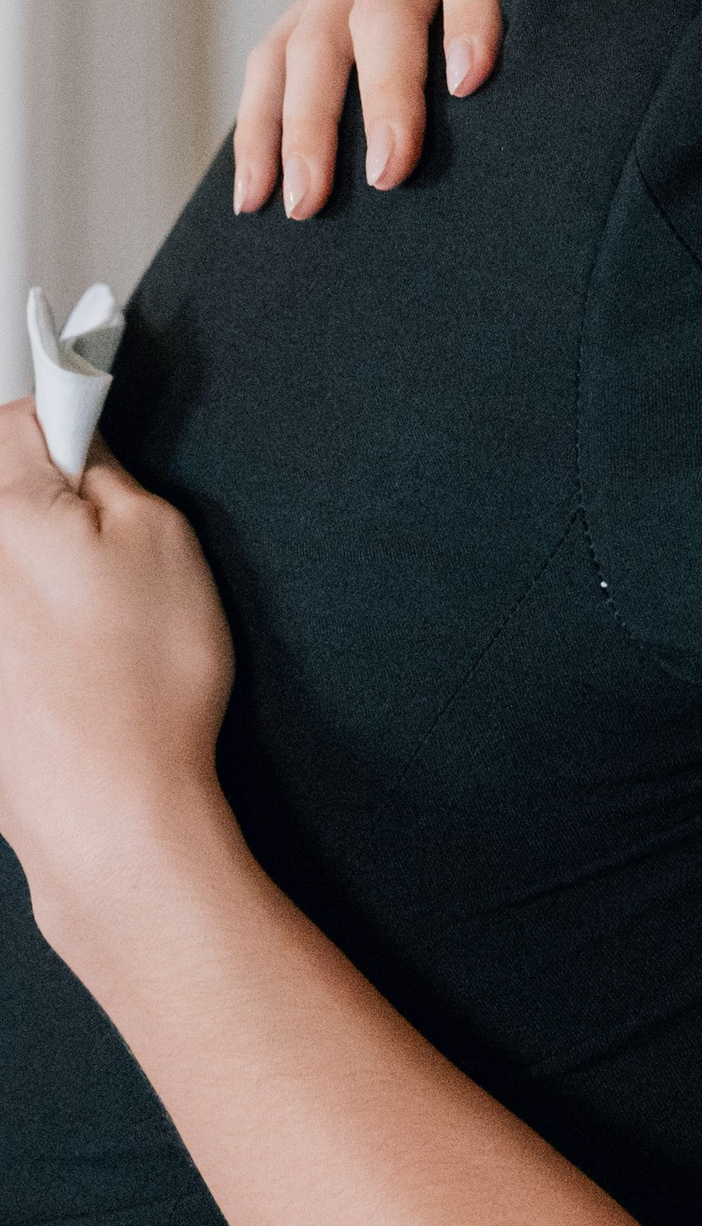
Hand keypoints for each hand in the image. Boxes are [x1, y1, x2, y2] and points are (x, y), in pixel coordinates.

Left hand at [0, 407, 238, 959]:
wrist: (106, 810)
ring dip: (27, 581)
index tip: (94, 463)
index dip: (69, 430)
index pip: (18, 414)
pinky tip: (52, 672)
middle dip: (37, 509)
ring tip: (77, 629)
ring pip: (4, 569)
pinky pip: (5, 626)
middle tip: (96, 561)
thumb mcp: (161, 539)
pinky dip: (19, 639)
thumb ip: (106, 470)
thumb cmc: (140, 685)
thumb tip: (76, 445)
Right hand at [231, 0, 701, 221]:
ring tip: (298, 206)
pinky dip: (258, 120)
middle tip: (391, 174)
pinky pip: (278, 52)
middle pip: (374, 3)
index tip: (473, 80)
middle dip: (378, 91)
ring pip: (307, 35)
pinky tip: (255, 196)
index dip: (469, 5)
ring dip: (296, 120)